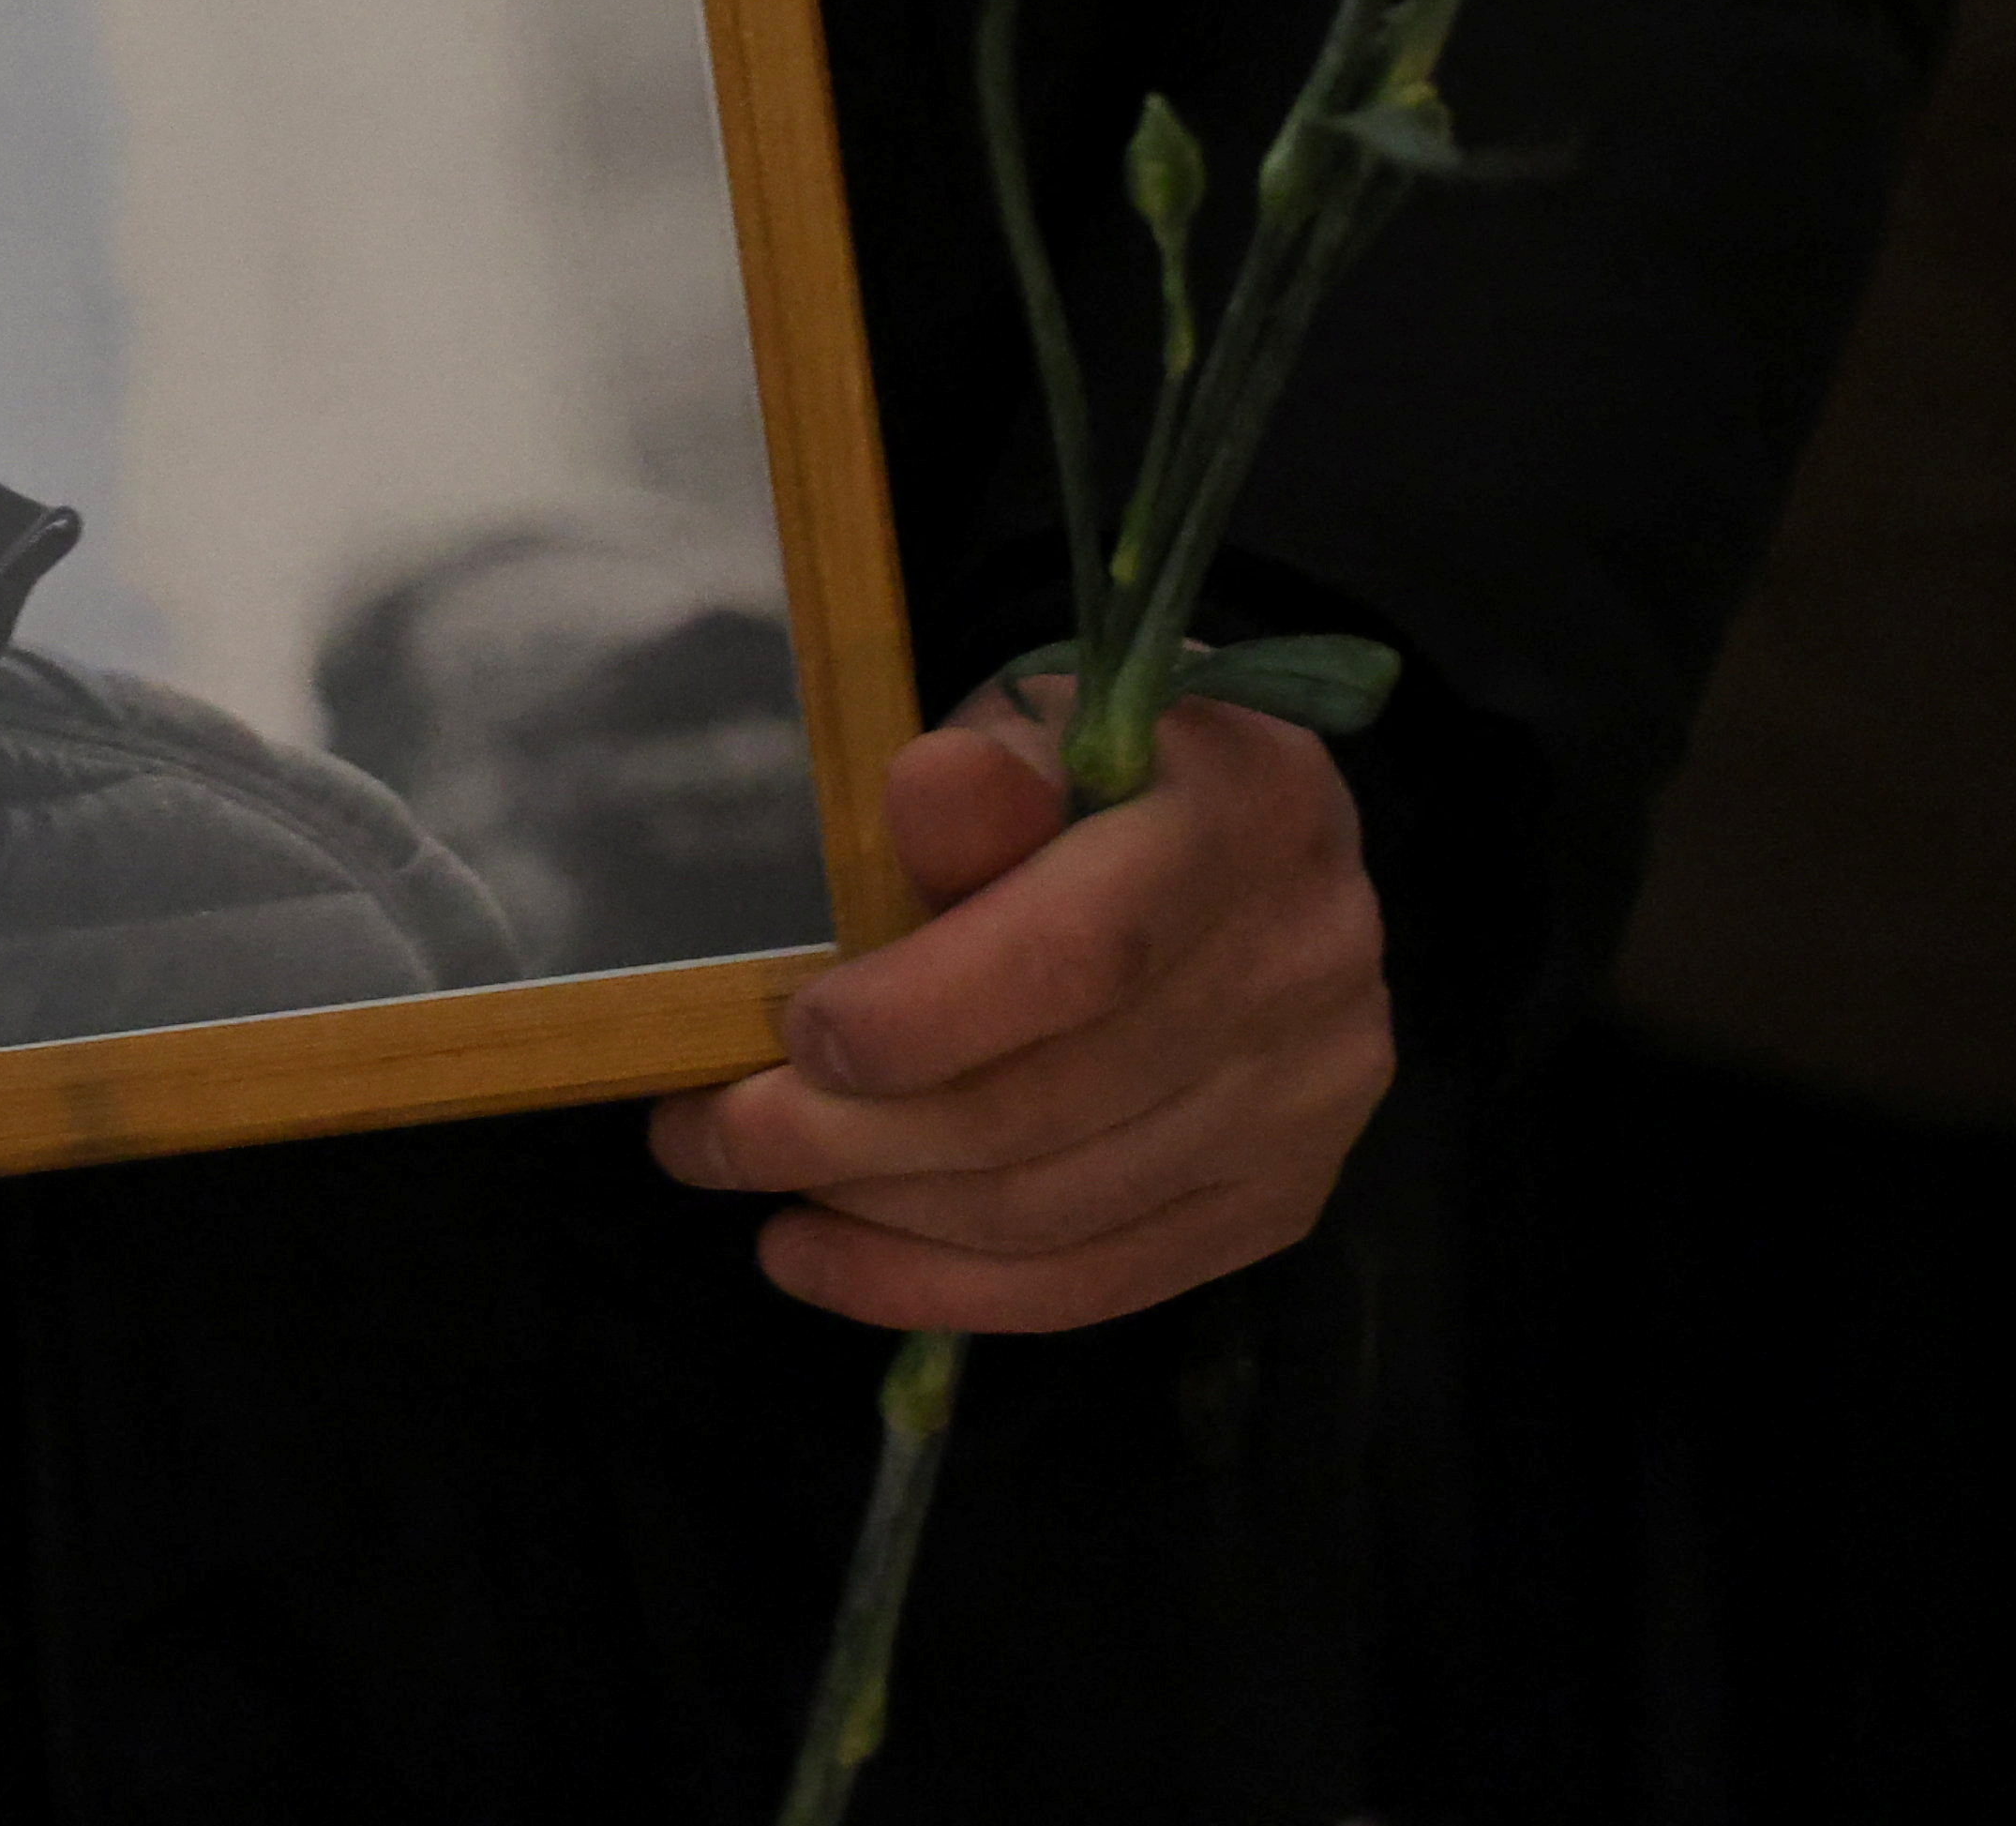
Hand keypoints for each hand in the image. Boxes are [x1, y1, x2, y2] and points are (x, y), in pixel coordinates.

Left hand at [647, 680, 1391, 1330]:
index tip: (794, 1034)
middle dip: (847, 1135)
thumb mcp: (1025, 728)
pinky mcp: (1280, 1195)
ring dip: (875, 1215)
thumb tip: (928, 790)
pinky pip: (1095, 1282)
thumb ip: (980, 778)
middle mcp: (1311, 961)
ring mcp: (1311, 1097)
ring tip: (749, 1179)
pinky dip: (936, 1287)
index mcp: (1253, 807)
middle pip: (1056, 1103)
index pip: (1086, 952)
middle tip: (704, 1132)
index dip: (925, 1012)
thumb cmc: (1088, 773)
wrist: (1224, 837)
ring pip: (1059, 1212)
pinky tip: (818, 1259)